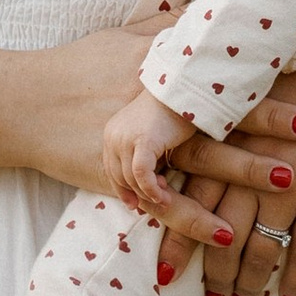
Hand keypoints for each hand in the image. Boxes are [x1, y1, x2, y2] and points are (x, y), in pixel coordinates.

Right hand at [9, 19, 295, 244]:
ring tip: (289, 182)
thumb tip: (204, 3)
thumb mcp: (120, 37)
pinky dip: (195, 219)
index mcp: (159, 73)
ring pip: (202, 161)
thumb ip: (165, 27)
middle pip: (220, 115)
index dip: (261, 76)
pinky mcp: (122, 179)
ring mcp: (140, 145)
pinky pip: (165, 205)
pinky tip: (225, 234)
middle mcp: (154, 108)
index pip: (219, 74)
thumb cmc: (72, 66)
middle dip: (269, 123)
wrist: (20, 105)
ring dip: (246, 172)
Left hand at [103, 85, 201, 224]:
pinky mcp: (141, 141)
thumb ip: (142, 157)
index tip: (137, 204)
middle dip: (137, 194)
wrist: (184, 90)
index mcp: (112, 133)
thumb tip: (143, 189)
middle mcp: (113, 136)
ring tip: (165, 198)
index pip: (112, 171)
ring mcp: (125, 138)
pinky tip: (163, 195)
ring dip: (148, 194)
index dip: (123, 191)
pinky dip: (151, 189)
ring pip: (130, 179)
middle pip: (119, 177)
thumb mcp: (151, 137)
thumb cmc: (174, 113)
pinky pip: (141, 175)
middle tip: (158, 201)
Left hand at [177, 35, 295, 295]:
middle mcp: (247, 174)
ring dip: (249, 283)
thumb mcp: (244, 115)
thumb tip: (182, 183)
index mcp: (223, 151)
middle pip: (223, 239)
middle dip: (215, 275)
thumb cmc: (293, 99)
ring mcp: (284, 189)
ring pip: (260, 250)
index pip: (190, 207)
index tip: (166, 273)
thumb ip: (214, 146)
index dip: (178, 244)